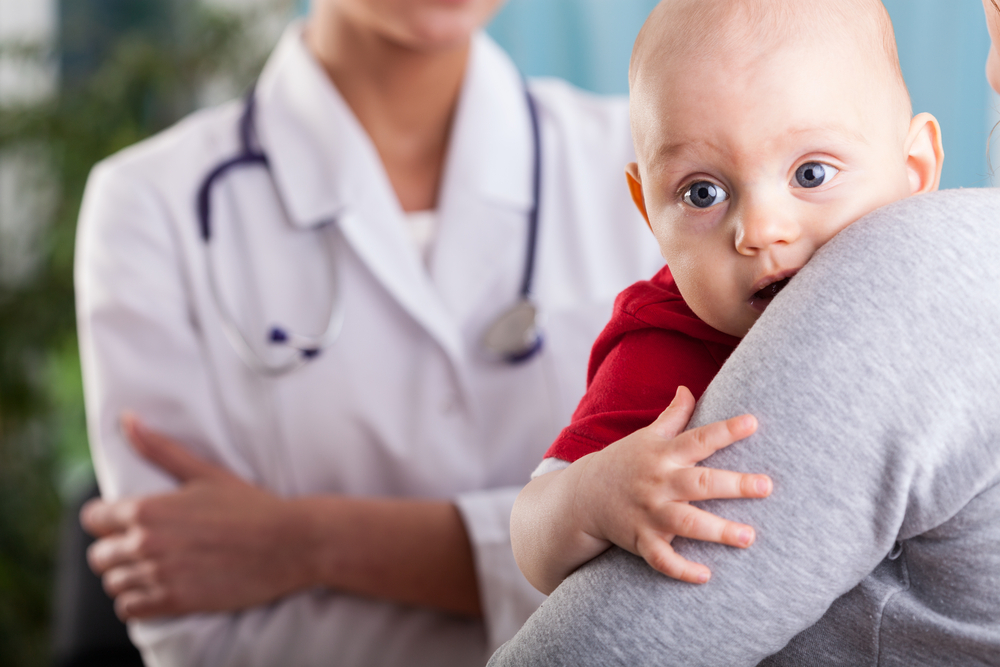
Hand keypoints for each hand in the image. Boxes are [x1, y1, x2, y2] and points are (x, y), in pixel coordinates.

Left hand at [81, 415, 314, 619]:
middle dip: (115, 549)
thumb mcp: (205, 472)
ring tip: (152, 568)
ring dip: (128, 576)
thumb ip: (160, 449)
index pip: (93, 519)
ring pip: (114, 583)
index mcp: (148, 509)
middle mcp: (146, 543)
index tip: (123, 522)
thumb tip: (128, 419)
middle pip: (99, 556)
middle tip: (143, 546)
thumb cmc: (251, 505)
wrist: (289, 543)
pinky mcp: (175, 602)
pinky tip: (156, 590)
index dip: (106, 520)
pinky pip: (130, 609)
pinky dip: (137, 602)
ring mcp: (159, 575)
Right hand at [572, 386, 770, 583]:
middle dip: (733, 485)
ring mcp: (650, 513)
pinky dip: (680, 569)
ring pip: (686, 524)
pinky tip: (705, 576)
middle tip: (765, 486)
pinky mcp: (641, 540)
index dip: (726, 430)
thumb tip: (688, 388)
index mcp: (663, 455)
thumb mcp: (645, 436)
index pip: (699, 439)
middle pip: (699, 483)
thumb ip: (672, 415)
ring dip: (717, 531)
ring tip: (748, 537)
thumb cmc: (624, 462)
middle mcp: (659, 483)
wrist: (583, 496)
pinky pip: (662, 558)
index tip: (754, 422)